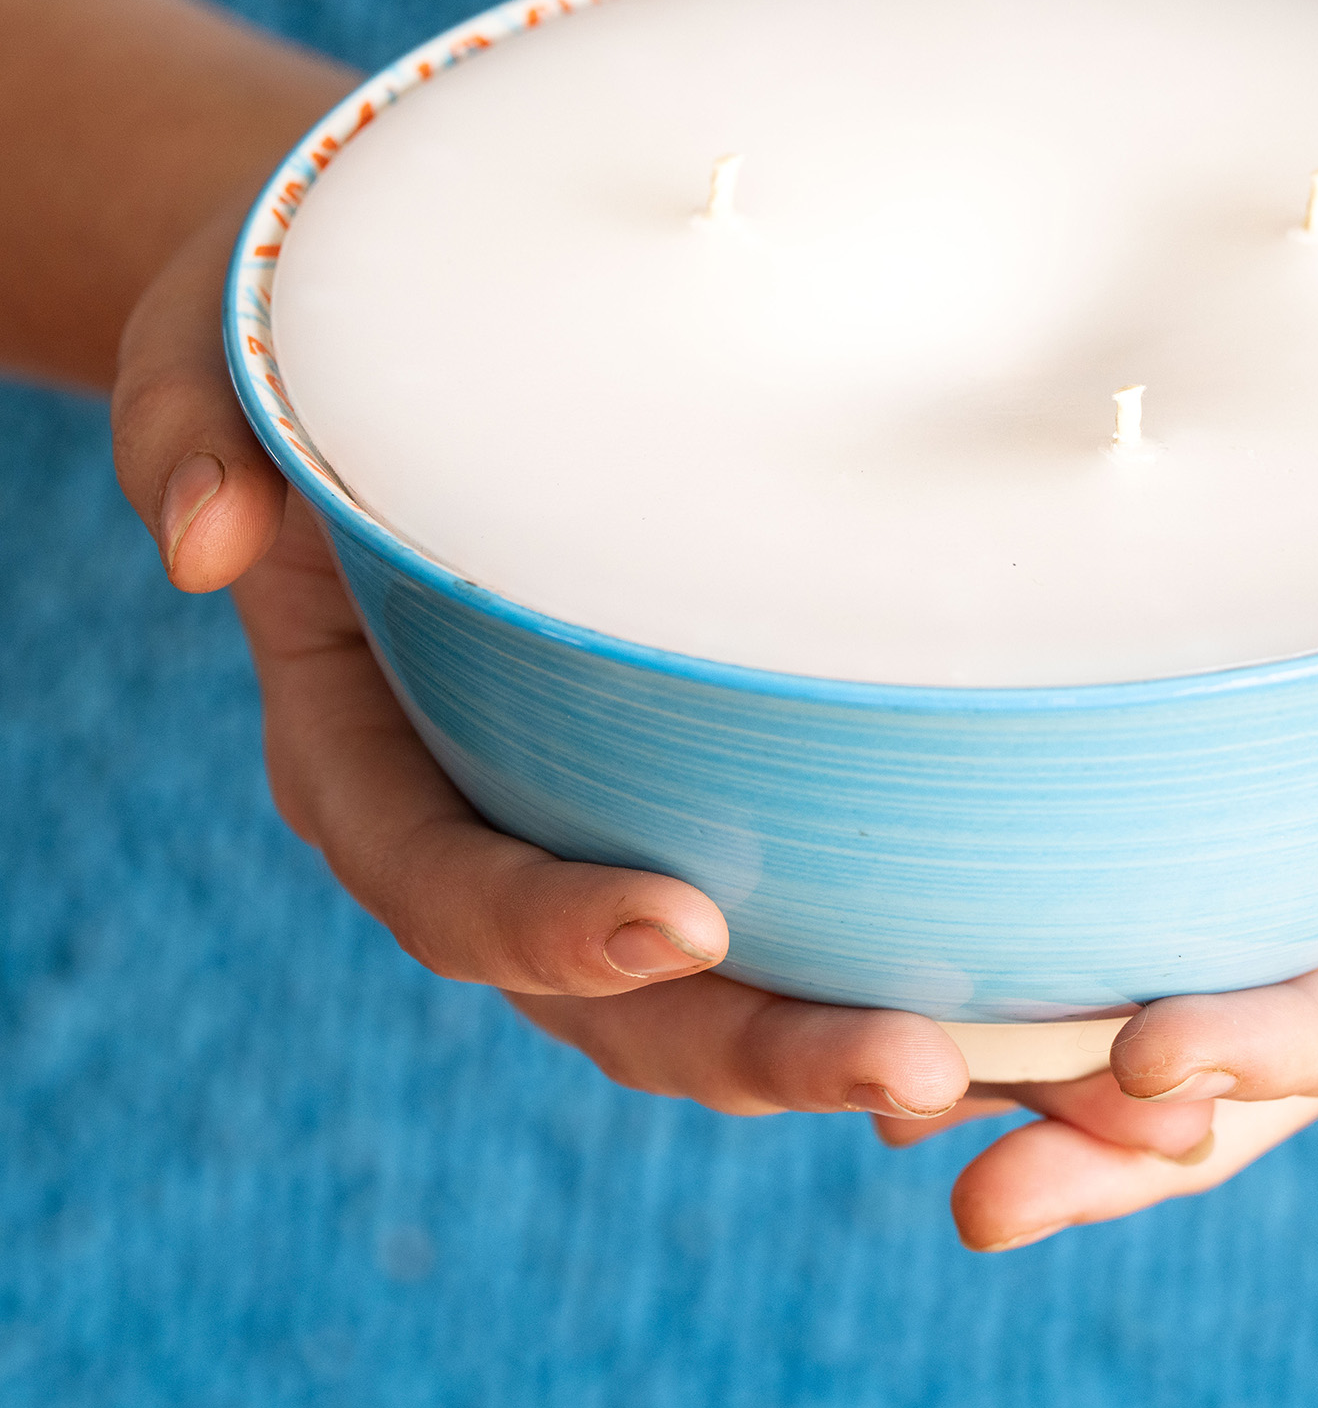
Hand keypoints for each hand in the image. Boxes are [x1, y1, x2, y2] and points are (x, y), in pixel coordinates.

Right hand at [111, 200, 977, 1125]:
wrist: (416, 338)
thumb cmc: (316, 337)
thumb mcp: (224, 353)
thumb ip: (192, 434)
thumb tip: (201, 543)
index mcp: (372, 763)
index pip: (450, 887)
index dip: (553, 926)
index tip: (680, 915)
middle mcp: (499, 827)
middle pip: (620, 999)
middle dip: (761, 1045)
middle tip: (916, 1070)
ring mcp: (607, 829)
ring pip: (726, 995)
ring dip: (859, 1041)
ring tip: (1020, 1068)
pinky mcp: (709, 795)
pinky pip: (799, 910)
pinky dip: (900, 961)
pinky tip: (1034, 991)